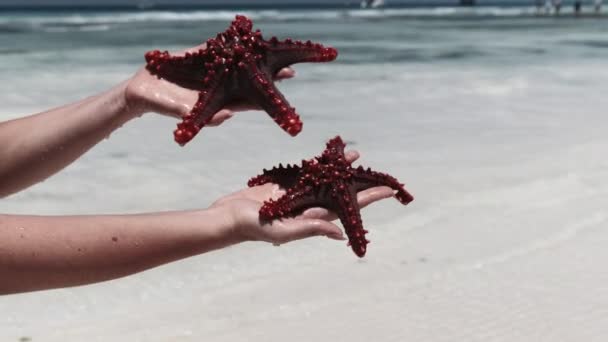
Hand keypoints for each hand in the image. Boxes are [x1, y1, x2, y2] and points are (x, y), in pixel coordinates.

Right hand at [124, 43, 294, 124]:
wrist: (141, 91)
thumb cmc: (160, 104)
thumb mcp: (180, 110)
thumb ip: (201, 115)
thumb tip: (228, 116)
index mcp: (218, 101)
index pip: (247, 100)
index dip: (266, 98)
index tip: (283, 95)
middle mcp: (218, 86)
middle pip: (248, 82)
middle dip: (267, 76)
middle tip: (290, 71)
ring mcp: (210, 71)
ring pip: (237, 64)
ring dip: (254, 58)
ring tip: (273, 50)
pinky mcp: (198, 57)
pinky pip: (218, 49)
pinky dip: (230, 42)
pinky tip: (244, 35)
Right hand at [211, 150, 394, 245]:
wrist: (229, 216)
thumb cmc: (253, 227)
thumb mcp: (284, 230)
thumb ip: (311, 228)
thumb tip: (340, 233)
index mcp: (313, 219)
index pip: (348, 208)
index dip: (368, 198)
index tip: (387, 190)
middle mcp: (309, 206)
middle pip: (341, 192)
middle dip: (358, 181)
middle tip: (377, 170)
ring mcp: (297, 194)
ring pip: (326, 178)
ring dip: (340, 168)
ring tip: (355, 155)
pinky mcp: (285, 184)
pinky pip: (307, 171)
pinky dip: (318, 163)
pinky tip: (327, 156)